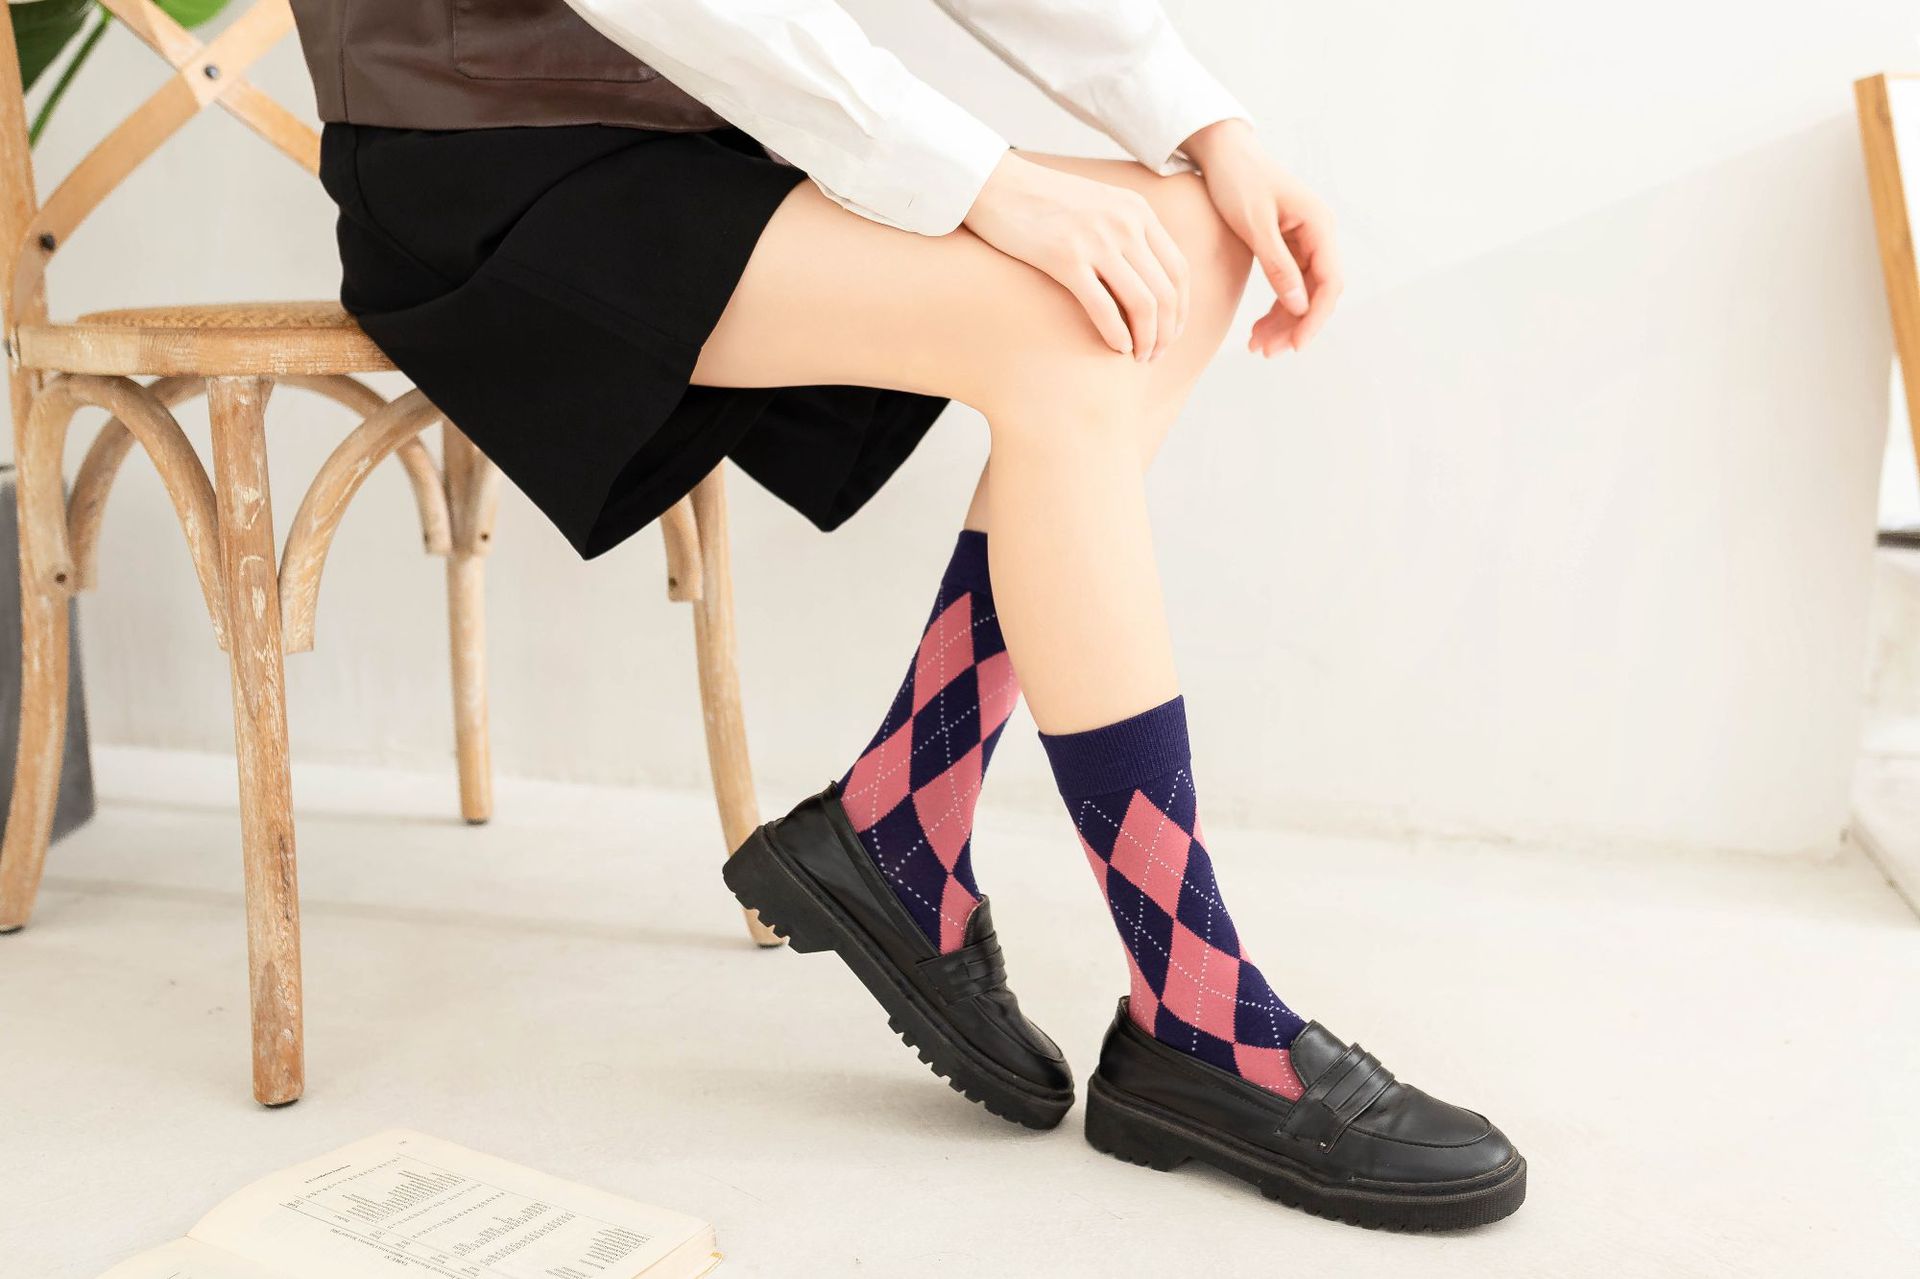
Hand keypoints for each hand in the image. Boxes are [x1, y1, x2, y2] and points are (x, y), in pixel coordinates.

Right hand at [963, 151, 1188, 361]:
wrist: (997, 183)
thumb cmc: (1043, 201)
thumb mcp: (1099, 203)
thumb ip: (1126, 230)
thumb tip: (1144, 275)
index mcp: (1137, 211)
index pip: (1178, 270)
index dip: (1180, 310)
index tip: (1171, 333)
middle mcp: (1125, 224)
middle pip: (1165, 292)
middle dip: (1166, 332)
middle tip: (1156, 355)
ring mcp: (1096, 240)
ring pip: (1142, 304)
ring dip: (1147, 339)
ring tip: (1139, 357)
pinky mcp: (1066, 258)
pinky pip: (1104, 308)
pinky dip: (1117, 335)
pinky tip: (1117, 348)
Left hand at [1183, 119, 1342, 356]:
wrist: (1224, 154)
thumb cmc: (1238, 181)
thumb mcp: (1255, 224)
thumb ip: (1278, 265)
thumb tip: (1299, 305)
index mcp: (1318, 225)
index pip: (1329, 282)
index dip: (1315, 318)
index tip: (1296, 346)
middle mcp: (1317, 234)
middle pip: (1317, 293)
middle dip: (1295, 326)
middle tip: (1267, 352)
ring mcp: (1304, 241)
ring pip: (1302, 293)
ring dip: (1283, 322)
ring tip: (1258, 347)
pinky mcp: (1287, 247)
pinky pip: (1288, 285)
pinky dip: (1275, 307)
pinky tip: (1257, 328)